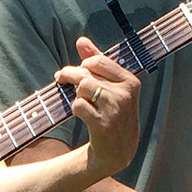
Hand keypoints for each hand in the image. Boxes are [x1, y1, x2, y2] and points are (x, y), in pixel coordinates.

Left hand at [60, 38, 140, 177]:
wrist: (118, 151)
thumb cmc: (112, 114)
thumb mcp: (111, 87)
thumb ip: (98, 62)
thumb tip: (81, 40)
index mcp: (130, 81)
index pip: (98, 61)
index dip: (82, 64)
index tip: (76, 71)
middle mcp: (125, 94)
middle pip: (86, 73)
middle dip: (70, 75)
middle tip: (61, 78)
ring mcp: (115, 110)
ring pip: (83, 88)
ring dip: (75, 94)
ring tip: (79, 101)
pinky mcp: (103, 124)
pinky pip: (79, 105)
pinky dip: (75, 109)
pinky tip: (82, 114)